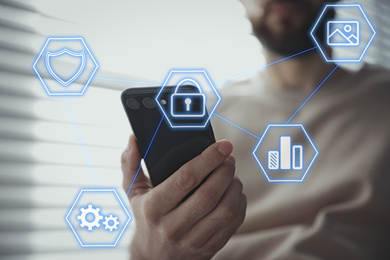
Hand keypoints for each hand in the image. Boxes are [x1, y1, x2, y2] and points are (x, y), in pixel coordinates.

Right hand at [121, 135, 246, 259]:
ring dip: (234, 187)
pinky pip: (232, 224)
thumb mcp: (133, 192)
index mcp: (154, 208)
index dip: (208, 159)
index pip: (185, 178)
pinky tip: (235, 193)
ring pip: (225, 210)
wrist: (154, 258)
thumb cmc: (146, 217)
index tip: (222, 145)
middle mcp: (172, 226)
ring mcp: (192, 240)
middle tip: (229, 158)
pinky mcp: (208, 248)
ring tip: (232, 175)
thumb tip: (134, 140)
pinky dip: (239, 204)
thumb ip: (131, 164)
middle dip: (225, 171)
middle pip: (208, 194)